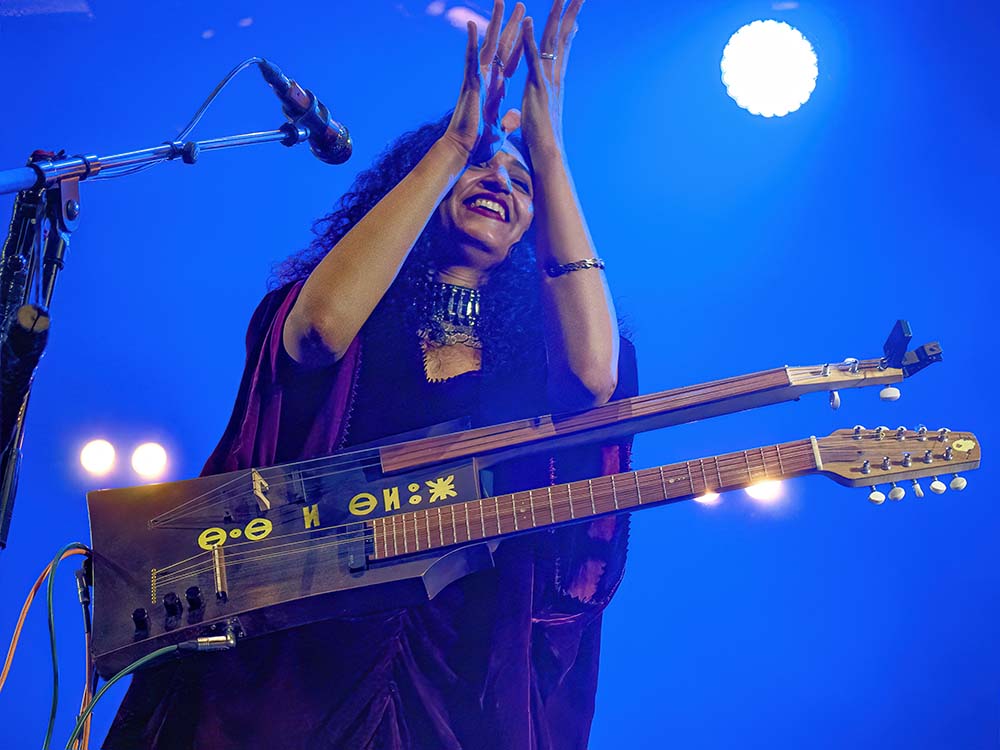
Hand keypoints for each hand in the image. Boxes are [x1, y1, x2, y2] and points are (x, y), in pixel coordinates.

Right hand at [443, 0, 525, 161]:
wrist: (464, 150)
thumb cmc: (478, 143)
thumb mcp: (500, 129)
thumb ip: (507, 120)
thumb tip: (514, 117)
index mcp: (495, 88)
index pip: (510, 62)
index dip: (519, 46)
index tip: (529, 31)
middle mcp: (486, 79)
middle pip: (501, 46)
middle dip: (512, 26)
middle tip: (521, 6)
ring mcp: (477, 79)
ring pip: (487, 45)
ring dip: (494, 24)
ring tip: (501, 2)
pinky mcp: (470, 84)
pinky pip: (471, 60)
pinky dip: (471, 42)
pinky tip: (472, 24)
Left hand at [520, 0, 583, 157]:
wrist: (547, 156)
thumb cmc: (540, 143)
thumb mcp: (534, 118)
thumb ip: (530, 109)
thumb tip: (523, 112)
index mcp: (552, 82)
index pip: (561, 49)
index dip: (567, 29)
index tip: (573, 11)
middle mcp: (554, 77)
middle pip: (563, 38)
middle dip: (570, 13)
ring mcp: (547, 80)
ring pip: (552, 42)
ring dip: (555, 16)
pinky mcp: (537, 88)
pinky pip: (533, 58)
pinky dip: (530, 39)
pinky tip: (527, 20)